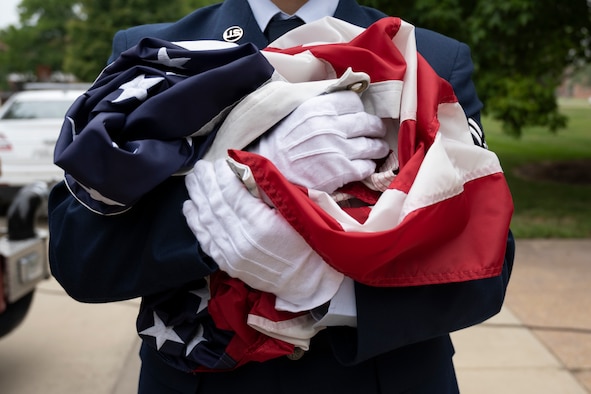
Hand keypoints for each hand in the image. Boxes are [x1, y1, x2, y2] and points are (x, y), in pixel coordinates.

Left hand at [183, 158, 343, 311]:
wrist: (306, 278)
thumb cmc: (305, 239)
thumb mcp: (295, 210)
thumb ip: (268, 190)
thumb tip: (243, 170)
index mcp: (260, 224)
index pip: (231, 193)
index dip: (221, 175)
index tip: (220, 162)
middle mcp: (242, 239)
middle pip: (215, 204)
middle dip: (205, 181)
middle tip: (200, 166)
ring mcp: (232, 254)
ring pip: (206, 220)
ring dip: (197, 197)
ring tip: (192, 179)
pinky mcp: (228, 263)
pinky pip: (205, 239)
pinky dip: (194, 221)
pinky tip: (189, 206)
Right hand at [248, 90, 388, 193]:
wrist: (269, 171)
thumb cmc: (278, 143)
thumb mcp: (296, 114)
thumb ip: (319, 105)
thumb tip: (341, 97)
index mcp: (320, 108)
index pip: (354, 101)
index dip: (359, 109)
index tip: (359, 116)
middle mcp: (332, 126)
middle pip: (368, 122)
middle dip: (375, 128)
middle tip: (376, 132)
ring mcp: (339, 149)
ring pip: (372, 145)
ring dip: (377, 148)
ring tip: (377, 149)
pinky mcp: (342, 171)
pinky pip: (366, 166)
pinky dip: (368, 166)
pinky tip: (363, 166)